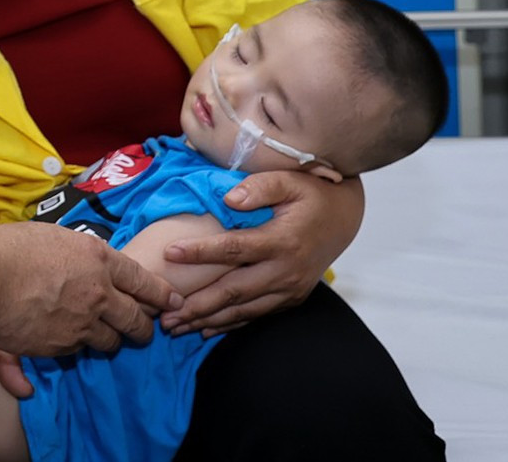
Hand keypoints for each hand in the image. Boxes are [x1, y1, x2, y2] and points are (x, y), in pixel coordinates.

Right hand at [0, 221, 180, 356]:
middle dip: (145, 328)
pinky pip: (78, 350)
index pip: (144, 280)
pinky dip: (76, 345)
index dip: (162, 294)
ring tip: (100, 335)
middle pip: (136, 320)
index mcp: (99, 260)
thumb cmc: (10, 248)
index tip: (174, 301)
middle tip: (145, 330)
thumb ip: (79, 254)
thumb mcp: (54, 236)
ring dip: (110, 339)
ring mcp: (82, 325)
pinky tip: (62, 336)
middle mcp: (99, 294)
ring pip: (111, 342)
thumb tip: (86, 264)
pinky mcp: (61, 347)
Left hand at [161, 170, 362, 334]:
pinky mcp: (291, 298)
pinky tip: (204, 329)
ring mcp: (290, 289)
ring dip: (207, 320)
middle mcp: (286, 271)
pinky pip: (255, 315)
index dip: (200, 252)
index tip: (169, 253)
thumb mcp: (290, 179)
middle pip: (234, 291)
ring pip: (242, 310)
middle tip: (163, 313)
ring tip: (174, 327)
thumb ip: (260, 187)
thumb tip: (230, 199)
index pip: (234, 249)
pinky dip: (229, 323)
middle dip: (196, 304)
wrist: (345, 217)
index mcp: (283, 240)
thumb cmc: (312, 193)